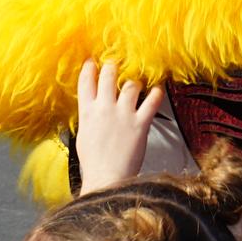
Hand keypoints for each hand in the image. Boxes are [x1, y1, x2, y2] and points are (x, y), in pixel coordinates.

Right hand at [75, 59, 162, 193]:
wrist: (106, 179)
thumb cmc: (94, 163)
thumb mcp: (83, 135)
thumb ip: (89, 117)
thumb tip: (93, 107)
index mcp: (87, 112)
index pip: (86, 81)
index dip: (90, 67)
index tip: (93, 61)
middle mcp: (104, 108)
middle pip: (108, 75)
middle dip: (113, 66)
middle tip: (117, 63)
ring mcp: (123, 114)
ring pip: (131, 84)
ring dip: (135, 81)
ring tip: (136, 82)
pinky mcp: (140, 123)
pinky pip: (152, 101)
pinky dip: (156, 93)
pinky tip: (158, 89)